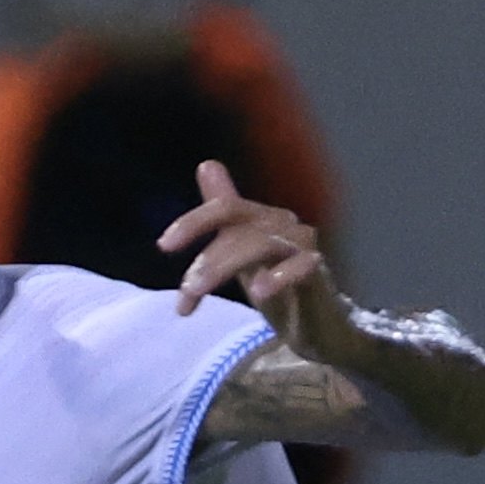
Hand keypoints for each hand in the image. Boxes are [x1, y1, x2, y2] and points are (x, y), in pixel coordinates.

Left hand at [159, 160, 362, 364]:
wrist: (320, 319)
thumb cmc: (277, 278)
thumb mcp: (240, 246)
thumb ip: (222, 214)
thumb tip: (206, 164)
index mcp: (260, 218)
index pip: (226, 208)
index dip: (194, 221)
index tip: (164, 245)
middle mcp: (282, 224)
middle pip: (239, 229)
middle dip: (206, 261)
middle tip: (184, 294)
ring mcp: (303, 246)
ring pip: (262, 245)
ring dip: (225, 267)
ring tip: (199, 293)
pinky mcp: (319, 273)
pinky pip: (303, 265)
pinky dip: (281, 276)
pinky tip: (259, 292)